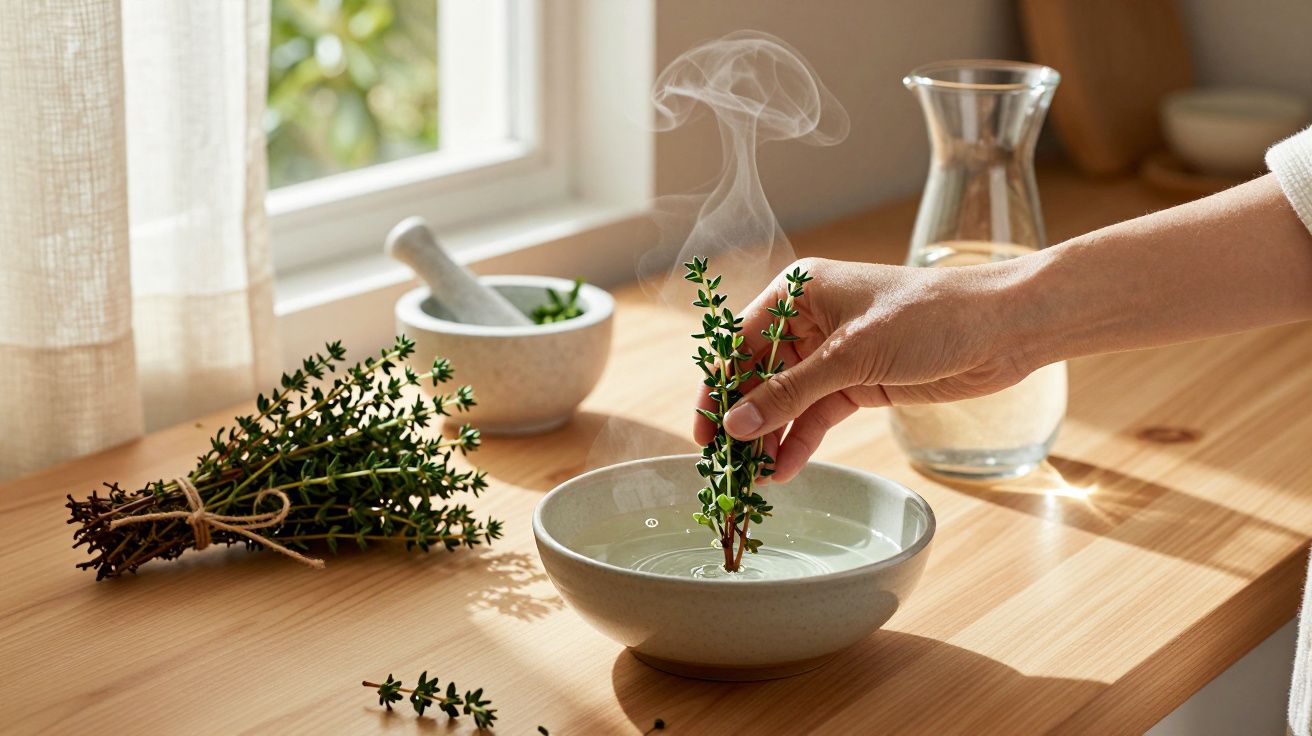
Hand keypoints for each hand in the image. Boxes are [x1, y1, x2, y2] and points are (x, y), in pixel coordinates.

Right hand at [693, 256, 1033, 480]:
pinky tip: (785, 470)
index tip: (704, 432)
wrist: (1003, 328)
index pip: (738, 342)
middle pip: (758, 375)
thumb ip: (790, 393)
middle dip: (744, 420)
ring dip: (771, 437)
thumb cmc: (929, 317)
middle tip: (727, 467)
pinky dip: (800, 441)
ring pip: (786, 401)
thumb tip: (736, 424)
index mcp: (798, 292)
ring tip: (754, 479)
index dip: (717, 387)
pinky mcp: (858, 381)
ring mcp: (833, 353)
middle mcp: (808, 321)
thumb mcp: (850, 355)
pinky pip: (816, 415)